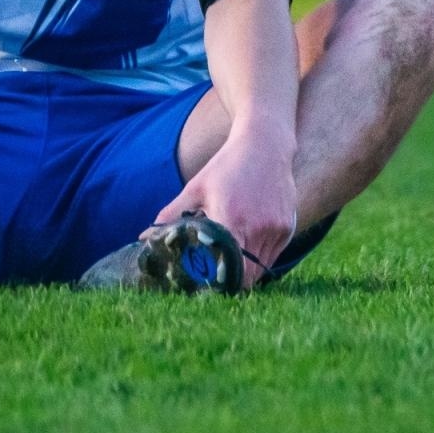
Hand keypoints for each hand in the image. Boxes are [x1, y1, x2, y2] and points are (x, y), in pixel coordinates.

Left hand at [156, 117, 297, 288]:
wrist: (265, 145)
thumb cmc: (226, 166)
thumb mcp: (196, 187)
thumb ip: (171, 214)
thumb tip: (144, 235)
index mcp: (231, 220)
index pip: (226, 269)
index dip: (216, 283)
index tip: (205, 287)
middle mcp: (257, 228)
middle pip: (246, 276)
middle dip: (231, 282)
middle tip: (215, 282)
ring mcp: (276, 229)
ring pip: (262, 268)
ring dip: (246, 272)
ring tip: (229, 268)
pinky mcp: (288, 227)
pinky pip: (273, 255)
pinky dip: (260, 258)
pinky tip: (247, 248)